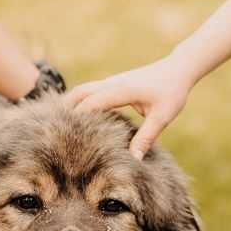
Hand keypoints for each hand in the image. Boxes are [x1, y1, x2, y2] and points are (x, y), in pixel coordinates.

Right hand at [66, 56, 193, 158]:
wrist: (177, 70)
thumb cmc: (172, 93)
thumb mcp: (162, 117)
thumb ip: (146, 138)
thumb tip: (133, 160)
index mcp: (123, 90)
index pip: (93, 102)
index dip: (78, 117)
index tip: (65, 134)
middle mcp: (113, 83)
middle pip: (80, 93)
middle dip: (65, 109)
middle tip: (52, 129)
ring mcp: (111, 81)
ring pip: (82, 90)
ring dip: (70, 104)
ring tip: (57, 125)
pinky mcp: (113, 83)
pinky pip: (90, 91)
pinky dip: (79, 102)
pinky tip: (74, 117)